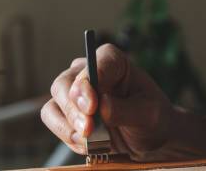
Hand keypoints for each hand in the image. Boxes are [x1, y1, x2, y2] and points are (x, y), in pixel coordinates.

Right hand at [41, 44, 175, 159]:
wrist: (148, 138)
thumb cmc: (152, 118)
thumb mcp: (148, 114)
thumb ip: (125, 109)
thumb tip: (102, 105)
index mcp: (114, 61)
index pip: (95, 63)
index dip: (88, 82)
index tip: (92, 106)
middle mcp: (89, 71)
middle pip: (65, 82)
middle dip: (73, 109)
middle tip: (88, 129)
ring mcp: (75, 91)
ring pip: (55, 102)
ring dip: (68, 125)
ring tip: (89, 142)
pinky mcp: (67, 112)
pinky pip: (53, 119)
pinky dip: (66, 135)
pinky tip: (86, 145)